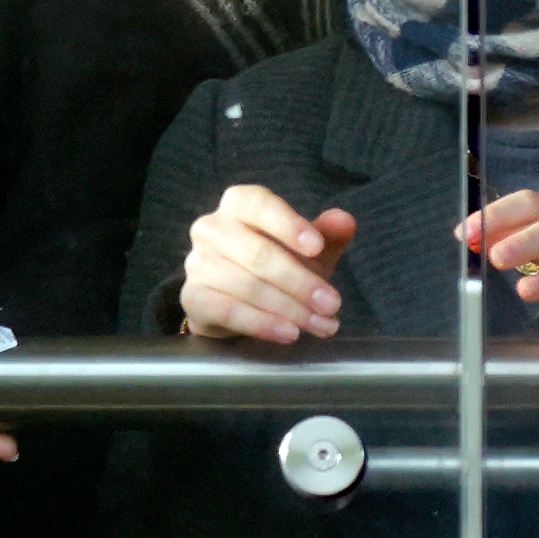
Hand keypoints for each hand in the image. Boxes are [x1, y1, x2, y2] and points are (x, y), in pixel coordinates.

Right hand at [181, 186, 355, 342]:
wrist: (237, 304)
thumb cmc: (276, 265)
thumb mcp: (306, 249)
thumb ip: (327, 234)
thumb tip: (345, 221)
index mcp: (238, 204)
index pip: (259, 204)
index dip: (288, 224)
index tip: (317, 246)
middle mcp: (212, 228)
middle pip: (257, 252)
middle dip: (300, 281)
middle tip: (332, 303)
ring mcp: (198, 263)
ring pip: (247, 285)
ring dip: (289, 309)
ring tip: (320, 324)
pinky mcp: (193, 298)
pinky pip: (228, 311)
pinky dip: (263, 324)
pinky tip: (288, 333)